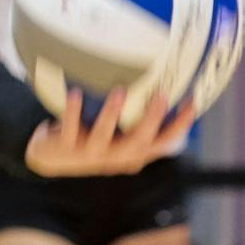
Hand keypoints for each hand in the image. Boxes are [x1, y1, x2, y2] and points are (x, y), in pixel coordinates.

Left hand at [24, 89, 195, 176]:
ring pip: (104, 138)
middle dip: (152, 119)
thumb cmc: (92, 138)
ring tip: (119, 91)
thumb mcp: (119, 134)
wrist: (51, 158)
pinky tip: (75, 93)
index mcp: (133, 153)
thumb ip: (137, 119)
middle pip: (139, 142)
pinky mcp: (67, 149)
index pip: (163, 142)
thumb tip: (162, 86)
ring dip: (112, 115)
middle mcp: (116, 157)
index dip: (180, 125)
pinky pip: (70, 129)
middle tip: (162, 94)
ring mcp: (92, 155)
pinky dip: (72, 112)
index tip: (193, 102)